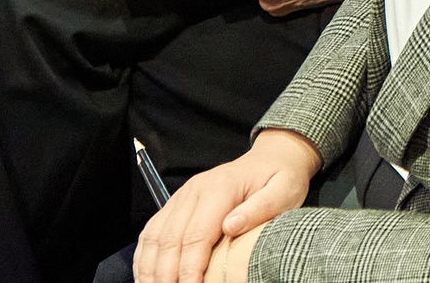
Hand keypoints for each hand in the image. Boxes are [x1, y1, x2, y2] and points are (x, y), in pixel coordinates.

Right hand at [134, 128, 316, 282]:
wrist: (272, 158)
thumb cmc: (280, 178)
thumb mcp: (283, 191)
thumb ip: (260, 209)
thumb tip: (231, 227)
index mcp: (219, 188)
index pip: (196, 236)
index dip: (190, 269)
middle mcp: (193, 191)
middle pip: (170, 240)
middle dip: (167, 275)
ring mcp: (181, 197)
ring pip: (154, 237)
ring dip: (151, 270)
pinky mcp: (176, 204)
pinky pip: (152, 232)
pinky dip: (145, 258)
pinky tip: (147, 276)